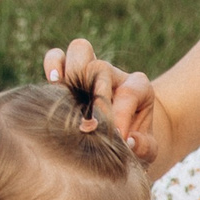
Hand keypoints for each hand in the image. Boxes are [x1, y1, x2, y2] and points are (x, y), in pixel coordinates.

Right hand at [43, 38, 162, 164]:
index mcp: (139, 87)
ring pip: (80, 50)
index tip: (116, 138)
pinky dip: (53, 65)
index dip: (120, 116)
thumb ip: (143, 147)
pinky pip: (57, 56)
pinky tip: (53, 83)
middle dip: (94, 97)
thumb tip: (128, 141)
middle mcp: (115, 74)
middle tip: (91, 124)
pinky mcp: (70, 73)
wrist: (123, 136)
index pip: (128, 94)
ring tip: (66, 96)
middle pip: (101, 67)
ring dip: (72, 73)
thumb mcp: (147, 149)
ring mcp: (91, 69)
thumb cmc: (134, 142)